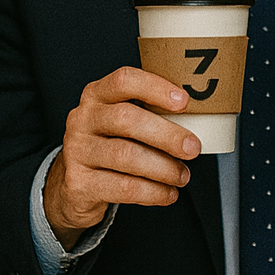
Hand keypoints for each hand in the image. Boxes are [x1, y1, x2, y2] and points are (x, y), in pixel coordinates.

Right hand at [42, 67, 200, 250]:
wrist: (75, 183)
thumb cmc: (110, 144)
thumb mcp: (122, 121)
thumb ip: (150, 113)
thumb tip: (199, 116)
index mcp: (97, 94)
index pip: (123, 80)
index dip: (155, 88)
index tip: (184, 101)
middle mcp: (83, 118)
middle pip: (127, 119)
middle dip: (166, 134)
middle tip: (192, 148)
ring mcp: (78, 150)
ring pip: (126, 156)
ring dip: (163, 168)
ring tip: (182, 175)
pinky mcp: (80, 182)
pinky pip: (123, 188)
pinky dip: (152, 192)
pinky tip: (168, 193)